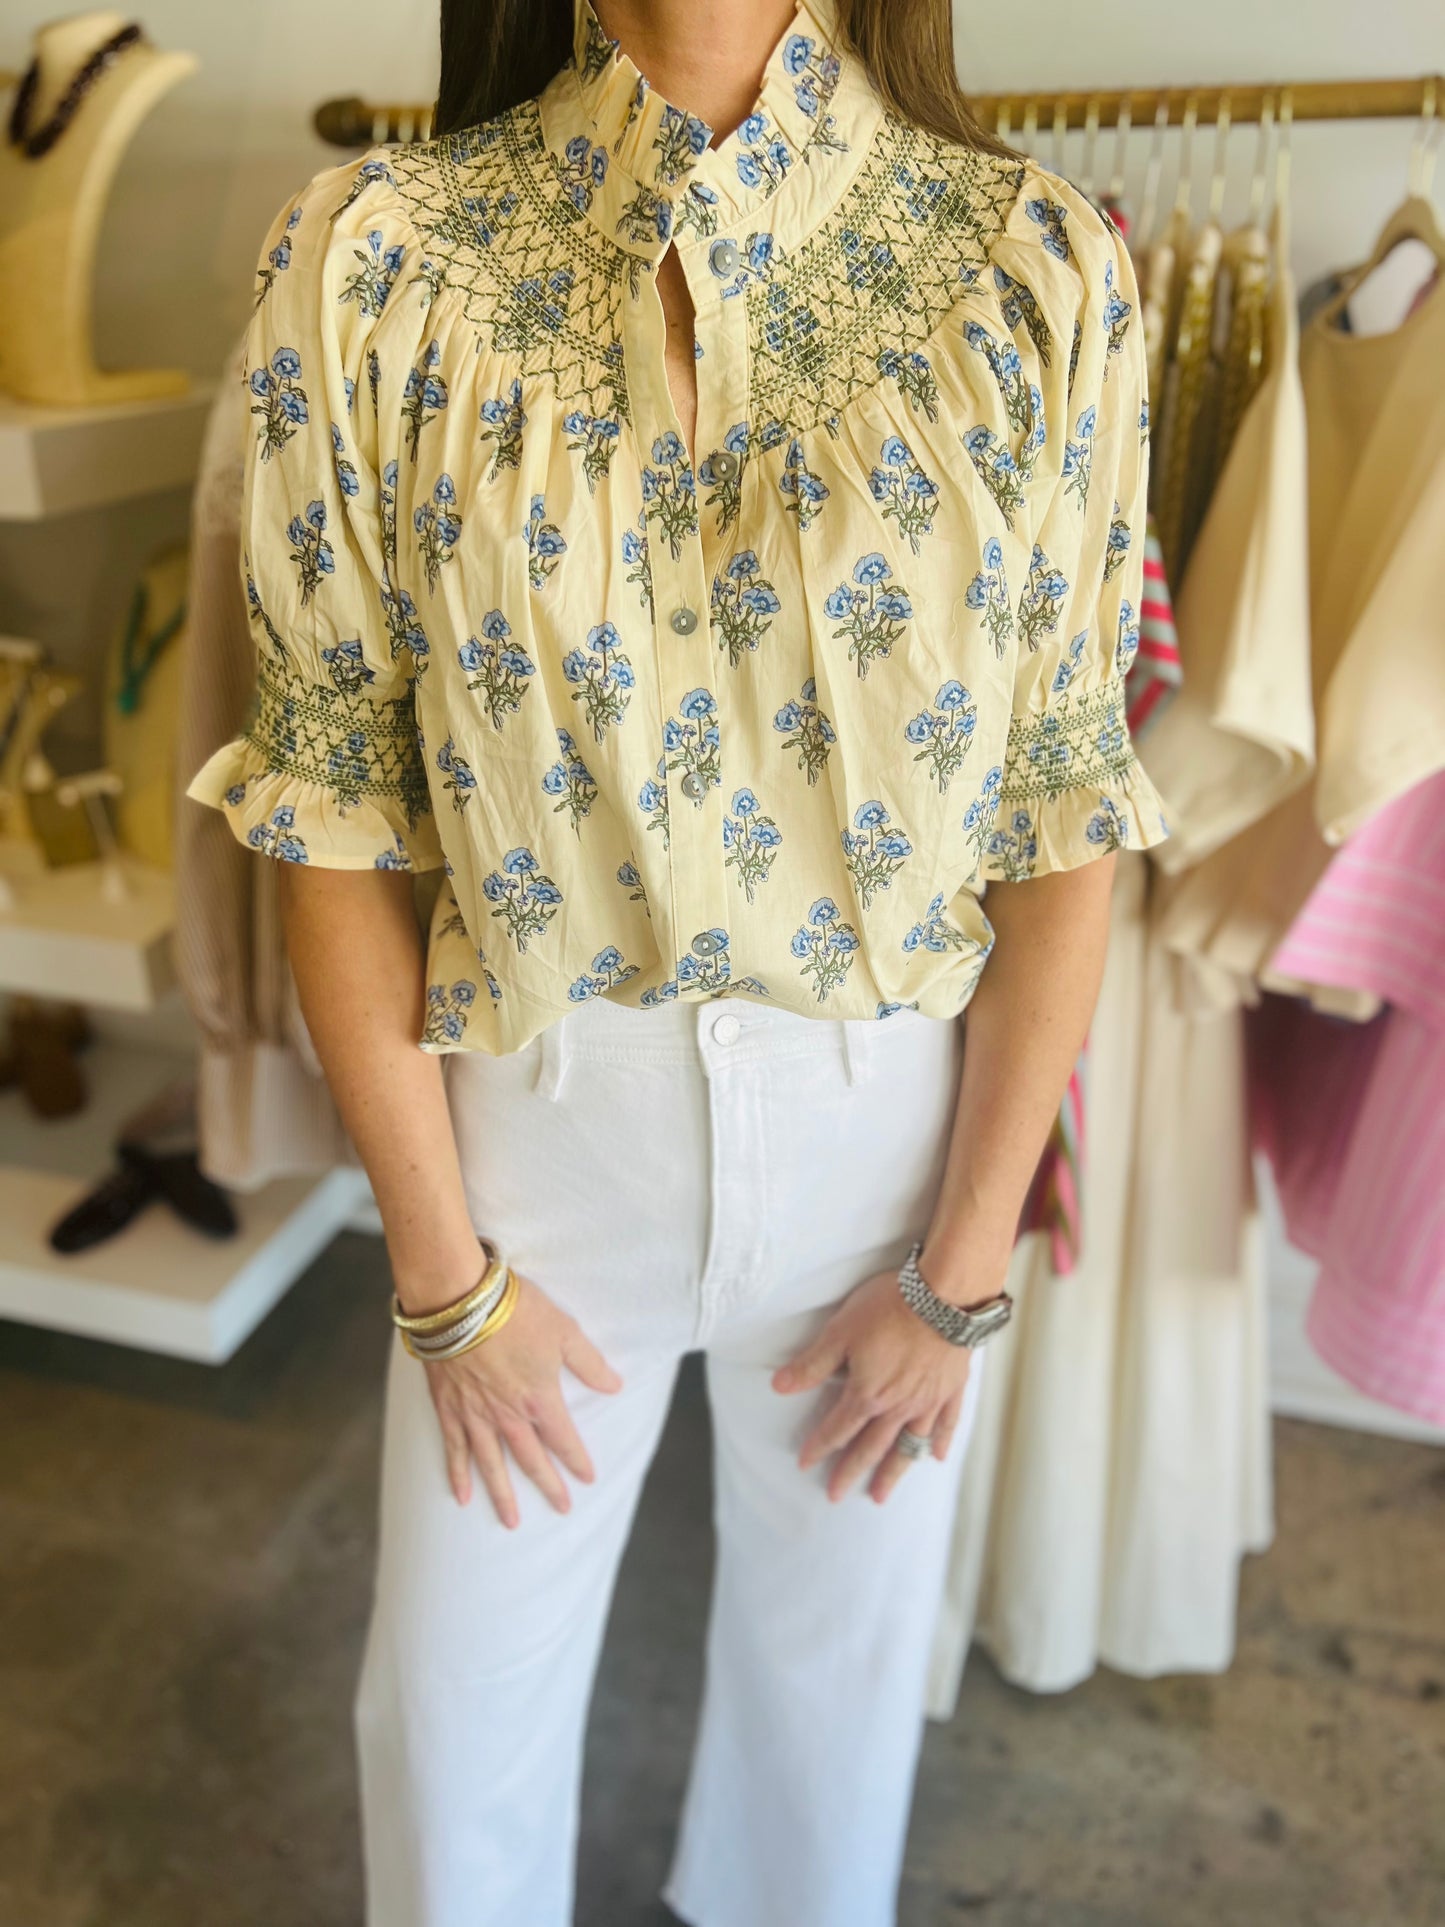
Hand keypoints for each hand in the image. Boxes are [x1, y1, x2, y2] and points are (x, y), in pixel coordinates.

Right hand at [421, 1275, 621, 1527]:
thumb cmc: (516, 1311)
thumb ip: (589, 1363)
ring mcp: (475, 1415)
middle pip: (531, 1460)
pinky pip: (454, 1448)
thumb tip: (615, 1385)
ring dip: (503, 1495)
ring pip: (491, 1464)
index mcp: (540, 1399)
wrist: (460, 1300)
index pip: (564, 1439)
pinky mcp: (448, 1407)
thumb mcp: (564, 1331)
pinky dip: (457, 1474)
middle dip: (548, 1486)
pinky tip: (461, 1496)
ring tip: (511, 1521)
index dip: (577, 1460)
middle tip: (560, 1509)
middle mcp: (508, 1416)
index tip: (588, 1479)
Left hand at [771, 1268, 973, 1504]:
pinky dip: (940, 1443)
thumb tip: (779, 1387)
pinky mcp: (952, 1389)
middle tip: (835, 1495)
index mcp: (868, 1394)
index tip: (805, 1465)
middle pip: (870, 1447)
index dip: (819, 1447)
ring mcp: (928, 1401)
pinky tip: (936, 1458)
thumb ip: (812, 1364)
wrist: (945, 1295)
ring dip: (892, 1472)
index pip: (838, 1428)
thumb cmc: (889, 1308)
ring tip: (880, 1495)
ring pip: (908, 1446)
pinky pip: (946, 1424)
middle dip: (850, 1471)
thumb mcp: (840, 1331)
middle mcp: (898, 1407)